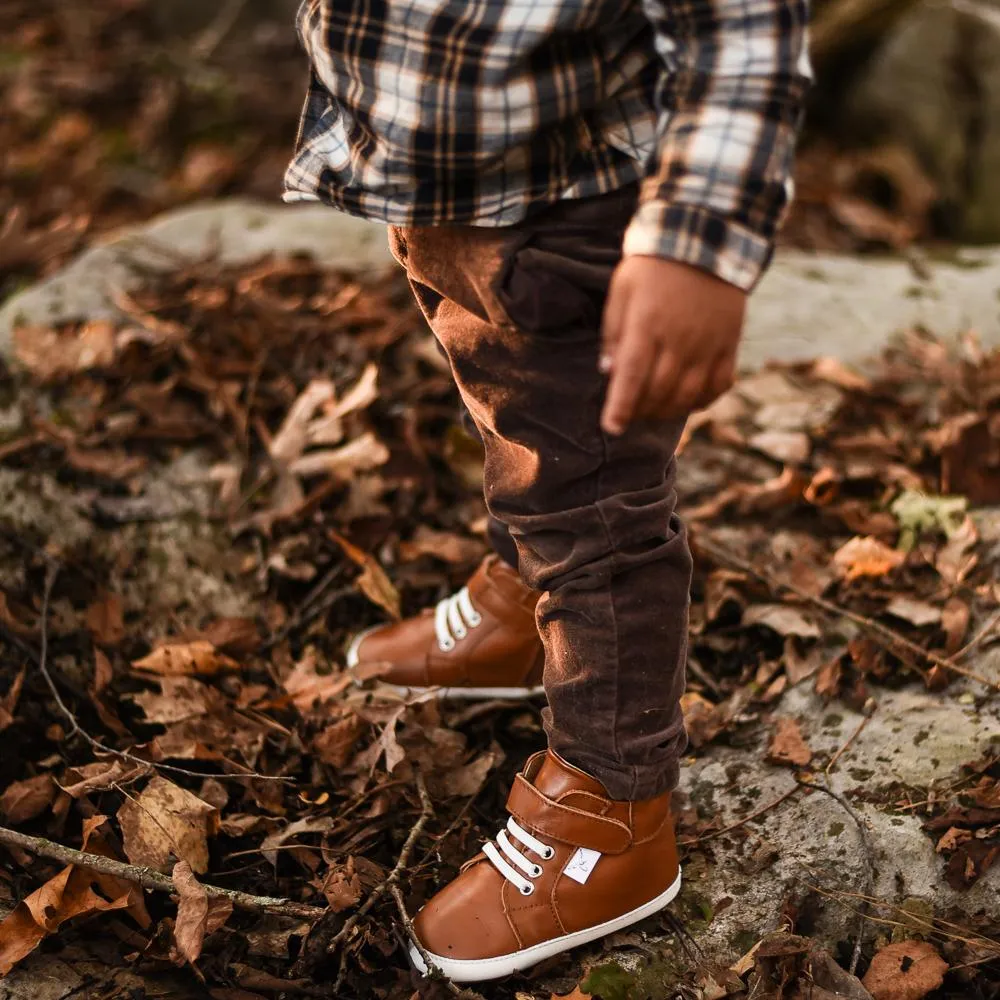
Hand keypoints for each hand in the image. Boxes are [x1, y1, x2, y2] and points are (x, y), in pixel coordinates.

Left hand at [600, 256, 746, 434]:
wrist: (706, 240)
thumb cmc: (653, 266)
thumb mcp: (621, 289)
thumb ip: (612, 332)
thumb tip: (608, 372)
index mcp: (648, 324)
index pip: (632, 376)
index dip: (621, 407)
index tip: (612, 427)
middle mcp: (680, 339)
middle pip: (659, 392)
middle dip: (641, 411)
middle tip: (630, 414)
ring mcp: (708, 343)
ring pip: (689, 394)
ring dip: (668, 411)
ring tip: (655, 411)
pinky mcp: (730, 343)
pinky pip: (720, 385)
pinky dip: (703, 401)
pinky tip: (688, 402)